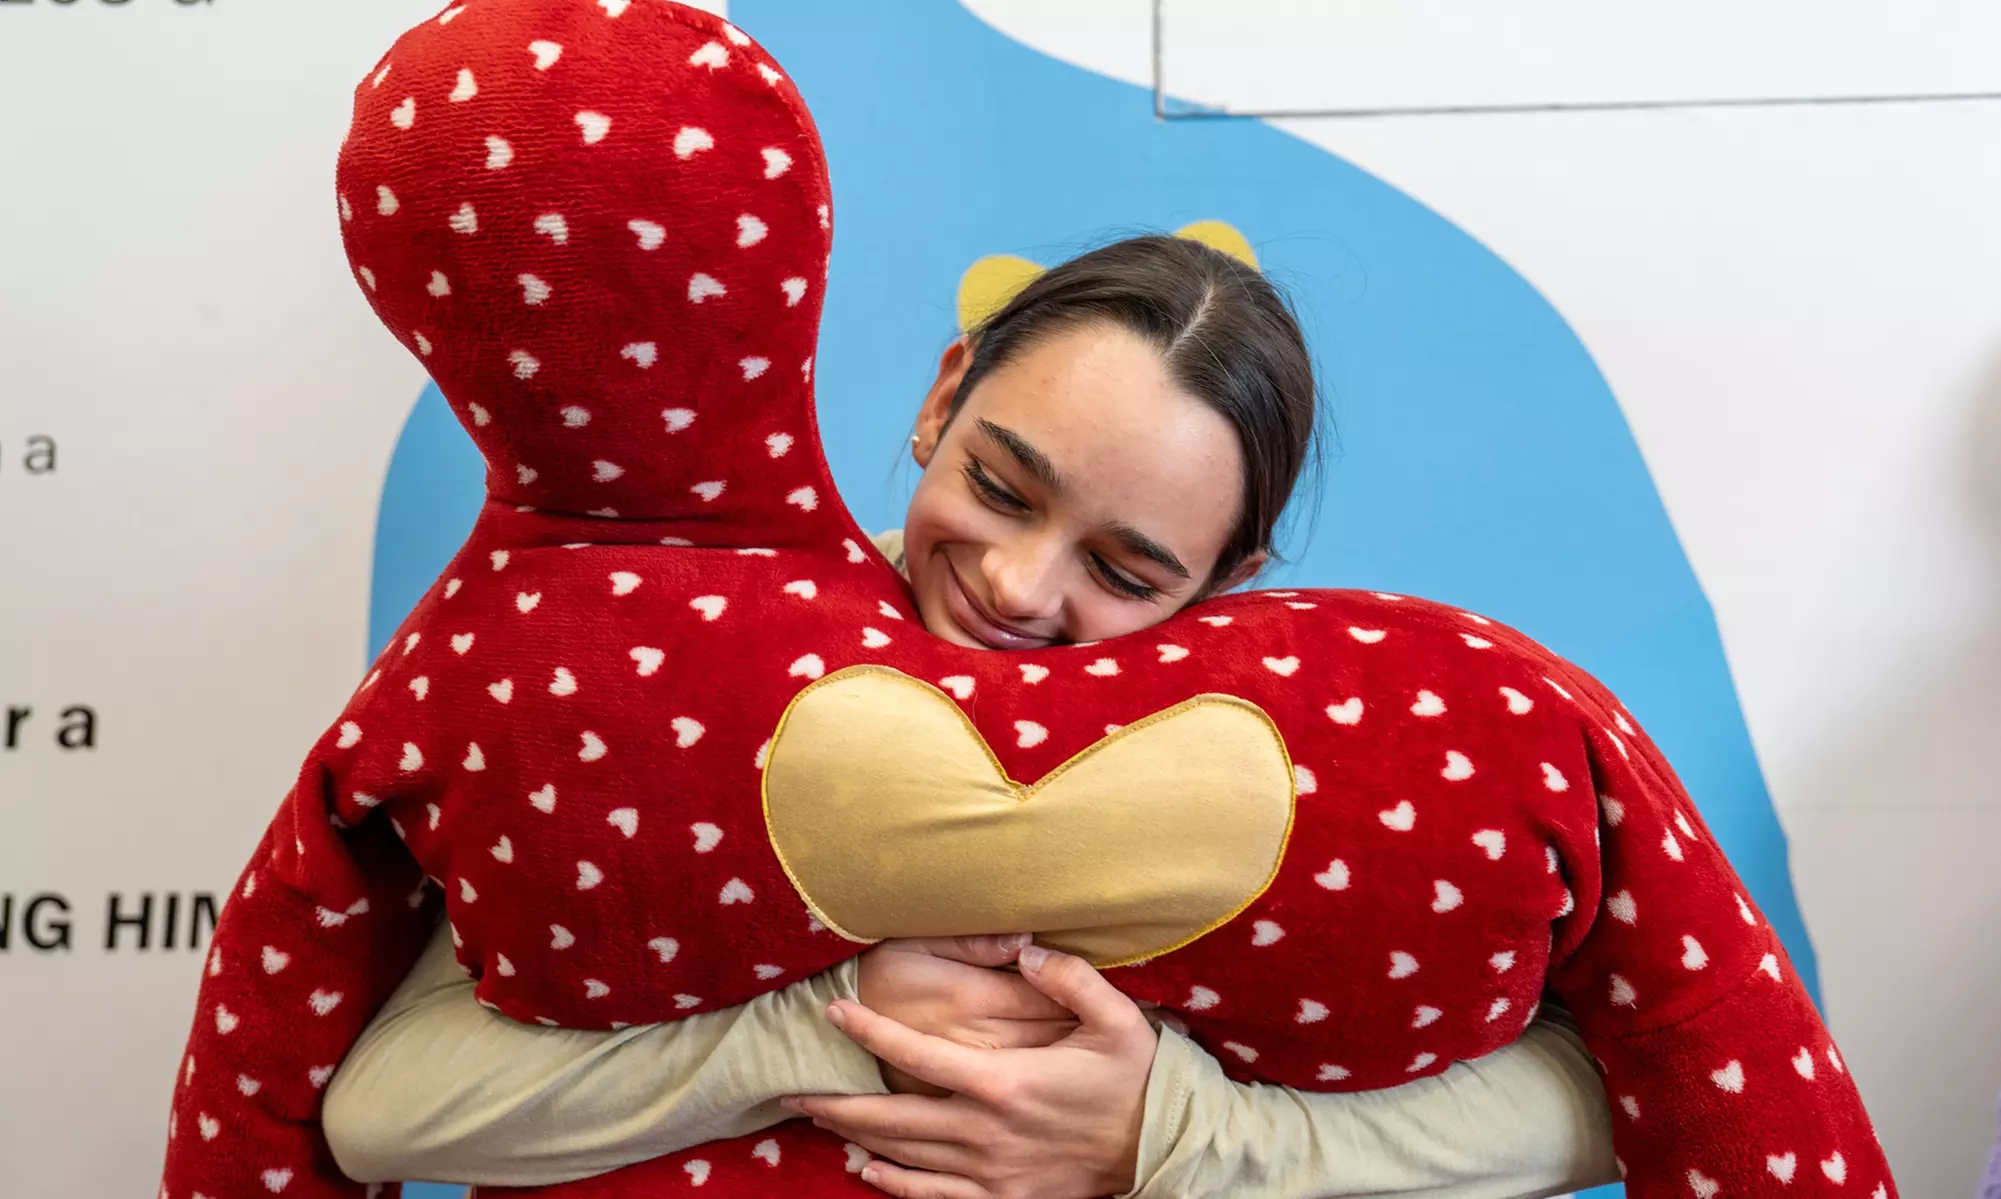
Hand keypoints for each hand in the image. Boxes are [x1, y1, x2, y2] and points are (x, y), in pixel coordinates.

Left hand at [788, 944, 1155, 1198]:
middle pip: (892, 1118)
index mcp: (1003, 1083)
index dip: (868, 1030)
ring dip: (856, 1139)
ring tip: (819, 1118)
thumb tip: (1024, 947)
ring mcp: (992, 1174)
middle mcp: (986, 1132)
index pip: (915, 1055)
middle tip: (793, 1086)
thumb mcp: (1116, 1018)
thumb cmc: (1138, 1079)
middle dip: (838, 1100)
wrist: (1164, 1149)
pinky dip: (895, 1187)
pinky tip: (867, 1173)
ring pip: (904, 1158)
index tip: (834, 1009)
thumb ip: (1069, 978)